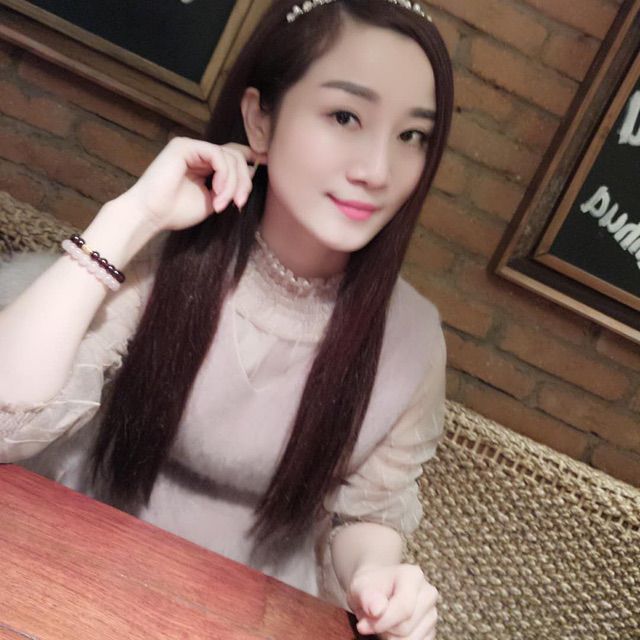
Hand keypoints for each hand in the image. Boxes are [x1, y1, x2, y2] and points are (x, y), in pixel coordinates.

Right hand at [117, 137, 265, 232]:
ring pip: (229, 157)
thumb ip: (229, 187)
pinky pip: (217, 154)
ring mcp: (192, 147)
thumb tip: (251, 176)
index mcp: (205, 164)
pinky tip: (217, 191)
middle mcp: (199, 153)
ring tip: (222, 204)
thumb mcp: (213, 200)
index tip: (266, 162)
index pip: (234, 154)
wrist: (152, 216)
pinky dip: (223, 175)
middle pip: (236, 157)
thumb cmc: (177, 212)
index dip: (251, 157)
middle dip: (244, 181)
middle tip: (238, 204)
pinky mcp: (185, 145)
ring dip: (232, 184)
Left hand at [348, 564, 437, 639]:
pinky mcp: (431, 630)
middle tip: (371, 620)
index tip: (362, 626)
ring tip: (381, 622)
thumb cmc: (368, 587)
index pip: (404, 608)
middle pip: (406, 627)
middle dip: (384, 629)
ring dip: (390, 637)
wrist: (375, 591)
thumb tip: (377, 610)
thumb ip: (367, 597)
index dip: (382, 622)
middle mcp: (428, 593)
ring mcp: (432, 613)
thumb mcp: (360, 587)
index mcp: (413, 576)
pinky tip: (391, 629)